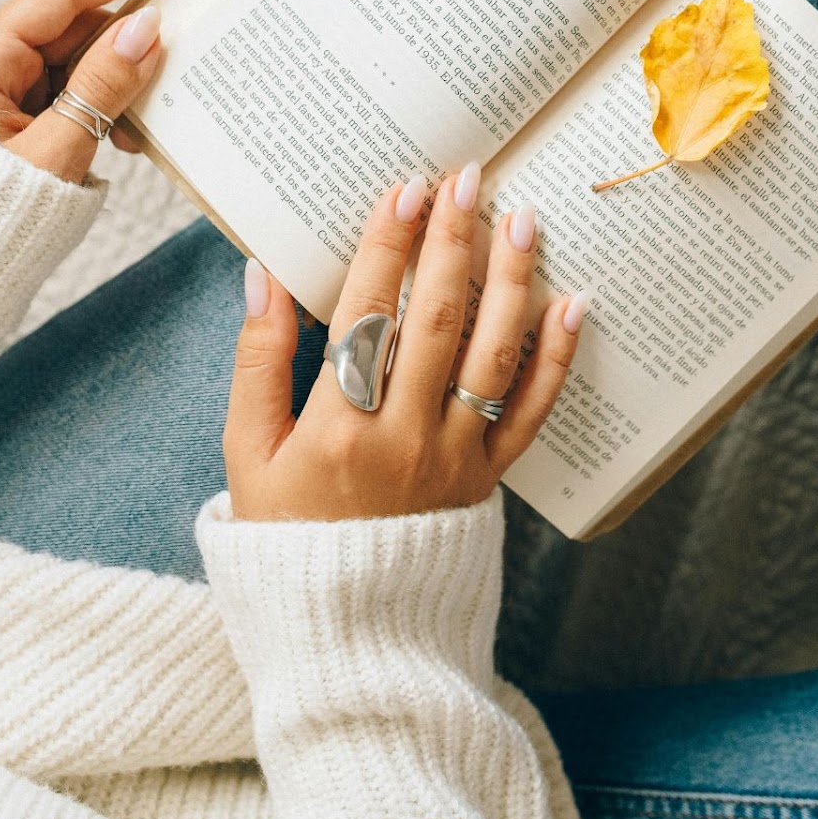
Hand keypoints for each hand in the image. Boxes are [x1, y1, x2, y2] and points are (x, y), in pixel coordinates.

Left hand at [0, 0, 176, 182]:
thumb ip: (104, 86)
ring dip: (114, 86)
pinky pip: (63, 94)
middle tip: (180, 54)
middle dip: (125, 46)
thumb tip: (146, 28)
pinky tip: (123, 136)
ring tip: (144, 121)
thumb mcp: (57, 151)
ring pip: (72, 64)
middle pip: (70, 31)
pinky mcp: (4, 118)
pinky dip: (97, 108)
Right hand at [223, 165, 586, 520]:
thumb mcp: (247, 456)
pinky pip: (530, 413)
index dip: (387, 246)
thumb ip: (256, 361)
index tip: (406, 190)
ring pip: (491, 355)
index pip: (367, 311)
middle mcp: (401, 438)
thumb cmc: (286, 538)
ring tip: (522, 220)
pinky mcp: (487, 481)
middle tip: (467, 179)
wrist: (346, 639)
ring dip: (511, 281)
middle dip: (453, 241)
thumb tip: (262, 275)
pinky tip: (570, 305)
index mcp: (335, 427)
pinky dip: (554, 358)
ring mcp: (453, 460)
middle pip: (436, 319)